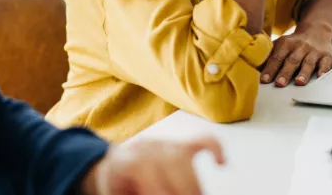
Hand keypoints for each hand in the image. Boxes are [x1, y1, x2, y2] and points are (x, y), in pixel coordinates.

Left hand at [82, 136, 224, 194]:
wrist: (110, 172)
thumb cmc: (116, 188)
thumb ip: (140, 192)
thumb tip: (161, 192)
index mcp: (123, 159)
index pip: (140, 165)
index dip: (154, 186)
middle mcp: (145, 147)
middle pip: (167, 159)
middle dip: (182, 188)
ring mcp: (163, 144)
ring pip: (183, 154)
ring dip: (194, 183)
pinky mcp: (179, 146)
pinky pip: (200, 141)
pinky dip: (214, 148)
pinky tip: (220, 163)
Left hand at [261, 22, 331, 86]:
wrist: (316, 30)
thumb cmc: (294, 43)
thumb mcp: (280, 45)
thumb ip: (268, 57)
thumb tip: (253, 69)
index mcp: (286, 43)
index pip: (276, 58)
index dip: (270, 69)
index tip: (264, 80)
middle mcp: (300, 47)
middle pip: (292, 61)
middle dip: (285, 73)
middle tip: (279, 84)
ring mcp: (314, 51)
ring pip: (308, 63)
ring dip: (303, 73)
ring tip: (299, 83)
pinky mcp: (327, 56)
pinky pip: (326, 63)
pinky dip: (323, 70)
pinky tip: (320, 77)